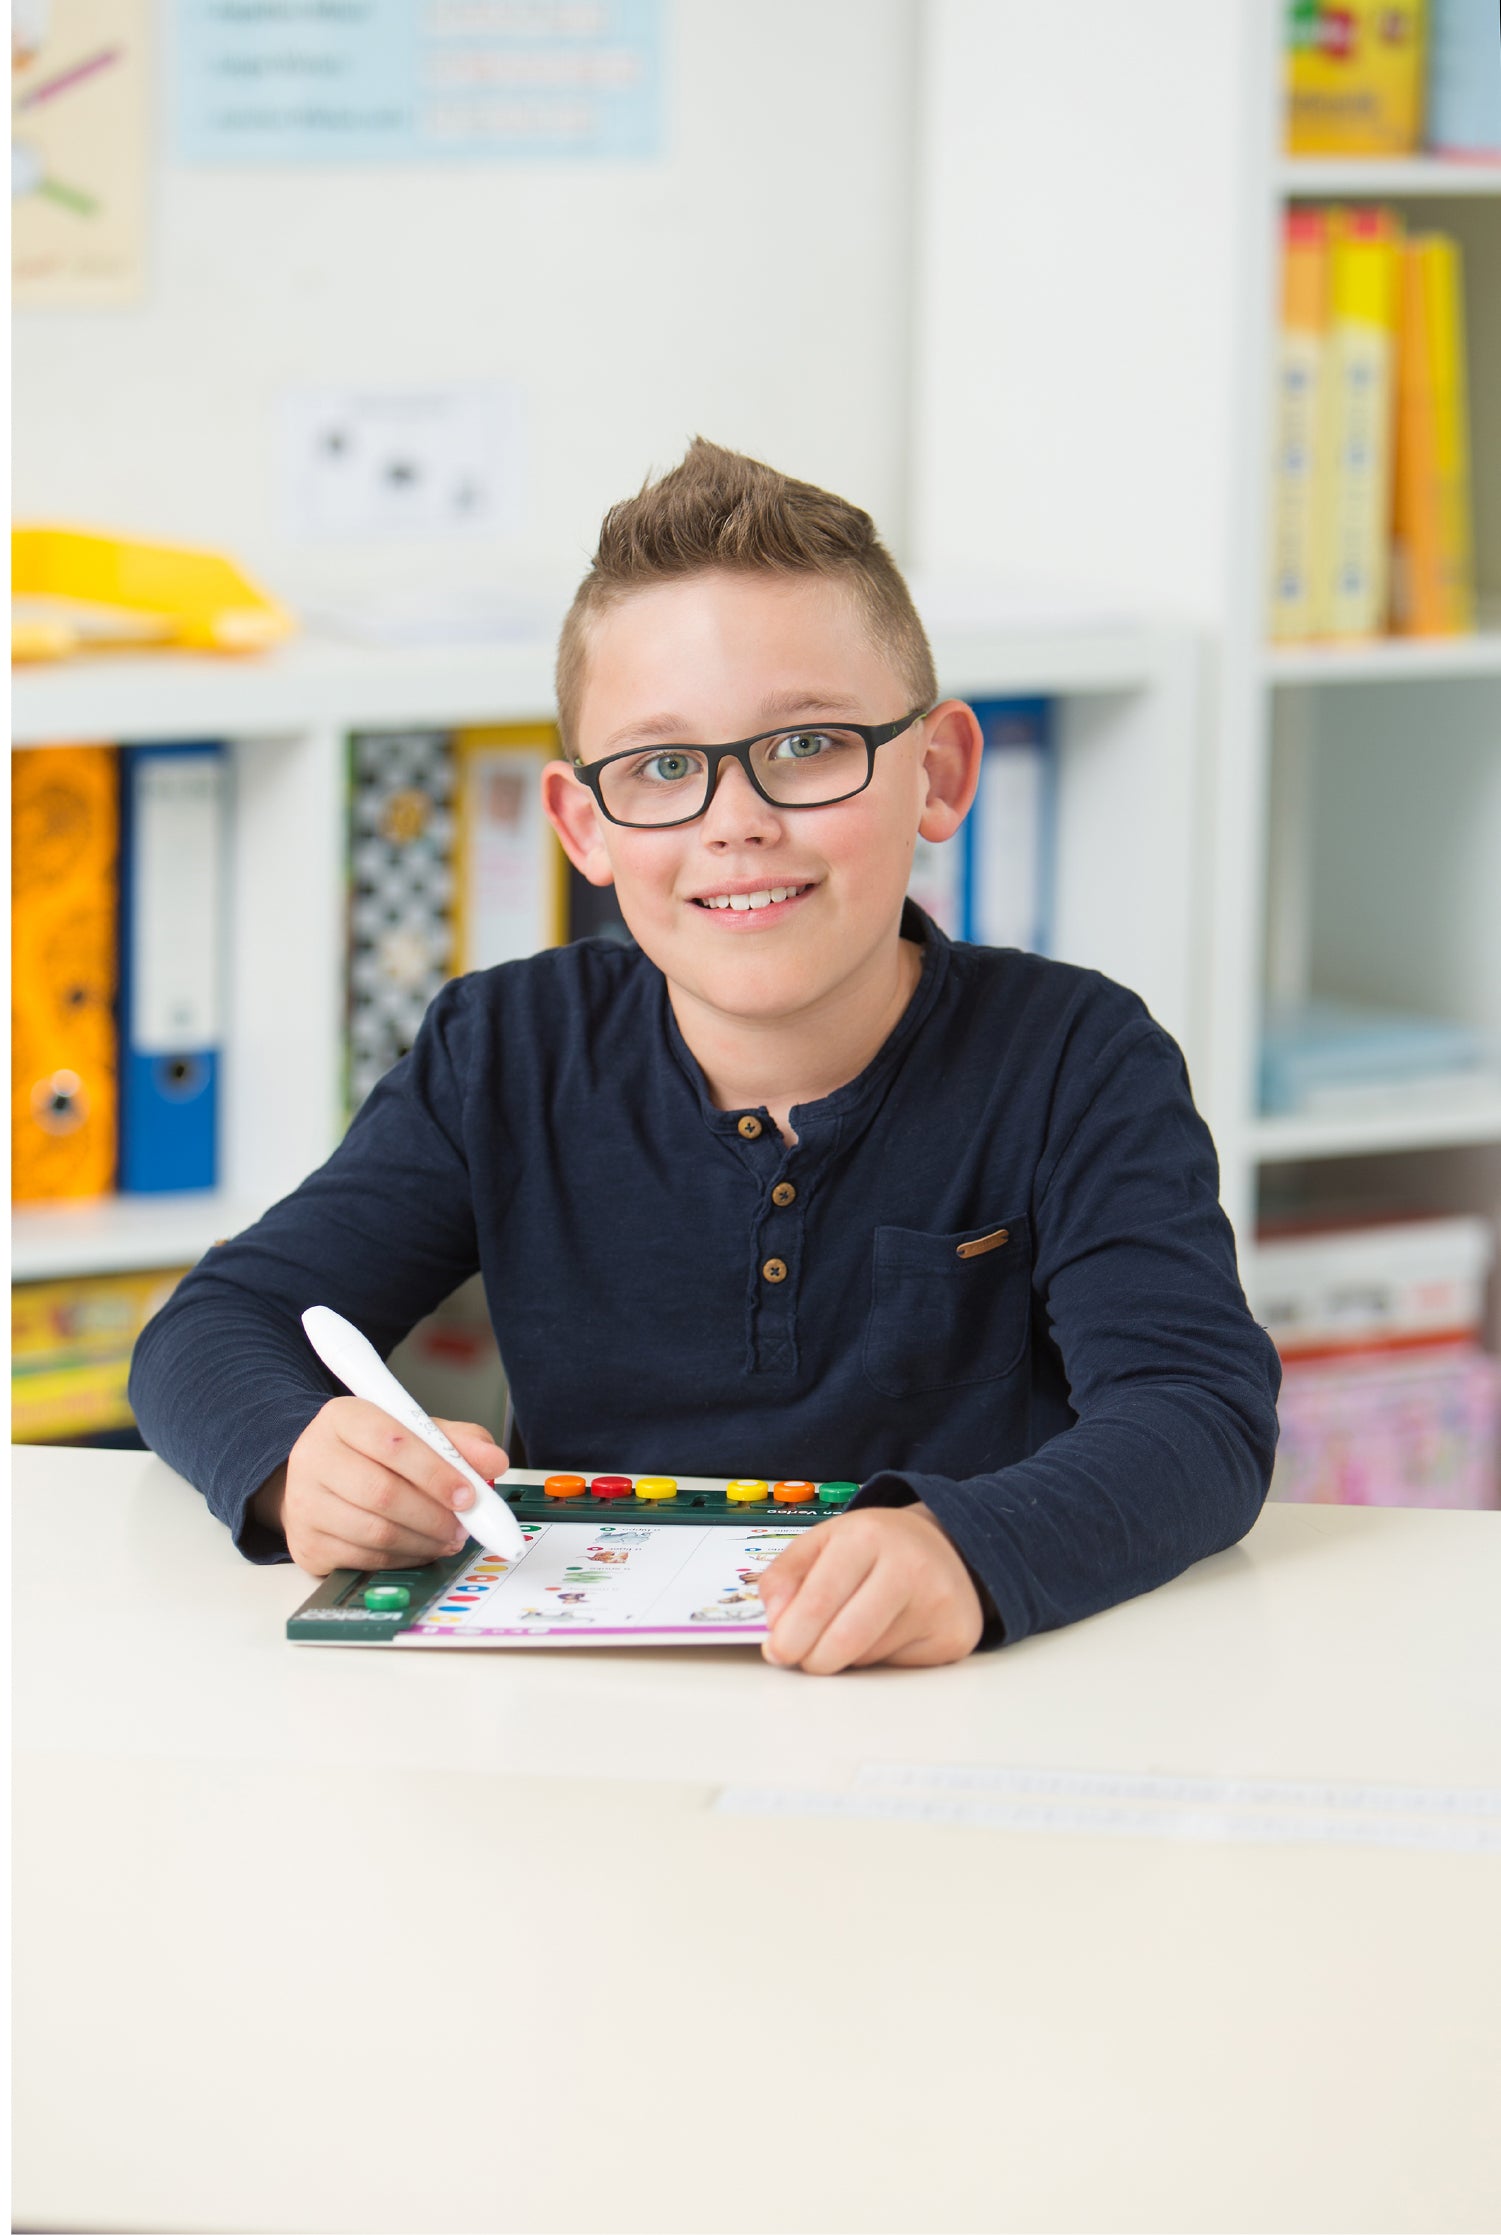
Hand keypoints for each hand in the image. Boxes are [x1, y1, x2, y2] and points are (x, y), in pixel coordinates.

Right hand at [252, 1398, 507, 1575]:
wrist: (320, 1478)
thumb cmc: (372, 1452)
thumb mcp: (414, 1432)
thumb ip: (457, 1441)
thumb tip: (493, 1461)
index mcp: (343, 1417)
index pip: (392, 1442)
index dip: (436, 1472)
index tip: (469, 1494)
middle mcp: (315, 1457)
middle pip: (383, 1493)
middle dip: (435, 1515)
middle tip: (465, 1525)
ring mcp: (305, 1504)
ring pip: (376, 1532)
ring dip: (425, 1542)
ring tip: (449, 1537)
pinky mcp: (307, 1545)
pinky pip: (367, 1560)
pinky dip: (405, 1559)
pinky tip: (421, 1548)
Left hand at [757, 1503, 984, 1673]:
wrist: (944, 1546)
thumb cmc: (874, 1547)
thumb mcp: (823, 1542)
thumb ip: (786, 1575)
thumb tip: (775, 1623)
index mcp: (867, 1535)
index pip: (820, 1599)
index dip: (792, 1633)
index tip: (776, 1651)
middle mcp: (909, 1565)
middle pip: (846, 1637)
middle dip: (813, 1658)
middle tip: (802, 1658)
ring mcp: (937, 1602)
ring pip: (868, 1656)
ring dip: (845, 1655)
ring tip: (850, 1627)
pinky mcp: (955, 1635)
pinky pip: (897, 1666)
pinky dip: (878, 1659)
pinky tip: (886, 1632)